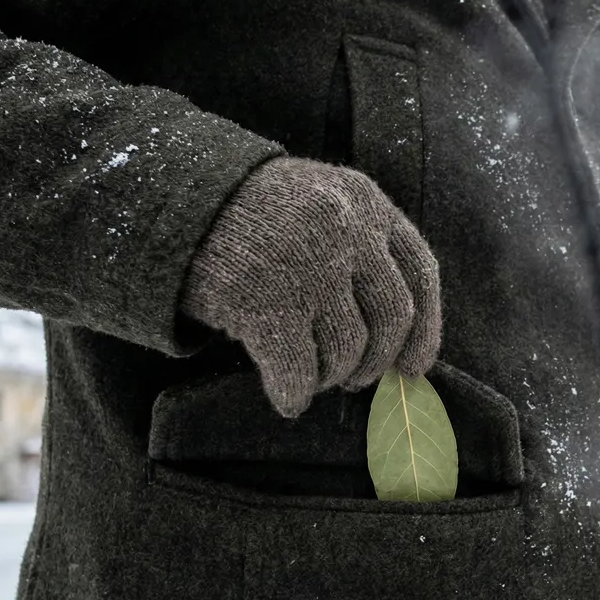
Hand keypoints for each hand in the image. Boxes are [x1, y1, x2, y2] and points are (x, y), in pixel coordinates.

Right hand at [181, 157, 439, 416]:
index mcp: (367, 201)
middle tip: (353, 379)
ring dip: (330, 376)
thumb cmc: (252, 216)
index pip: (421, 273)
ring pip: (346, 349)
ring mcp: (306, 264)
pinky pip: (296, 370)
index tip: (415, 366)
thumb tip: (400, 342)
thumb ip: (362, 250)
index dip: (426, 329)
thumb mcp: (320, 204)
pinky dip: (294, 394)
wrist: (173, 201)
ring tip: (309, 376)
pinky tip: (286, 398)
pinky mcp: (263, 301)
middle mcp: (346, 228)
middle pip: (392, 318)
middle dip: (375, 362)